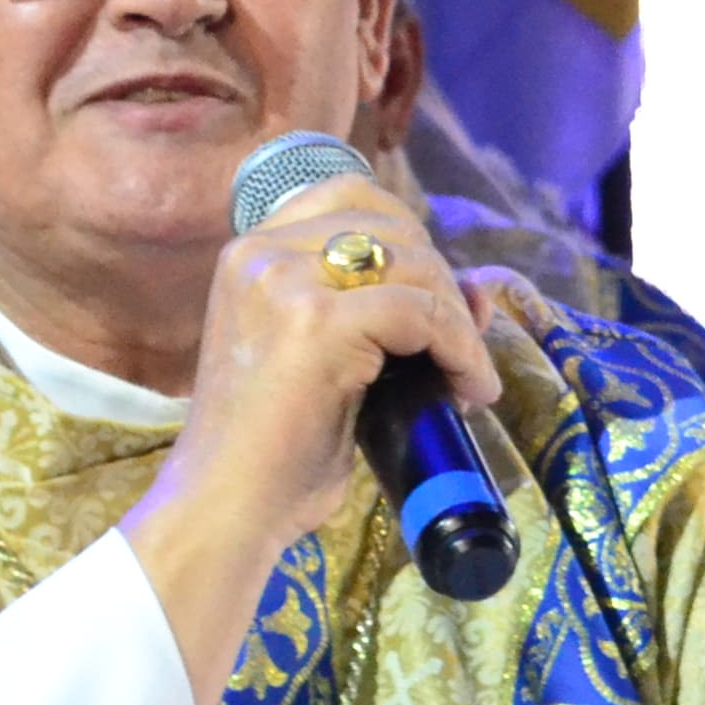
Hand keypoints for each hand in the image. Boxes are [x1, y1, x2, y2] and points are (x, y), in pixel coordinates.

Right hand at [120, 171, 501, 704]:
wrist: (224, 508)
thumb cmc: (274, 450)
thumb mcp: (330, 361)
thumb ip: (385, 314)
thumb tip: (480, 290)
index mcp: (252, 252)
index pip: (354, 196)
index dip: (411, 240)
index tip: (434, 302)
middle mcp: (261, 253)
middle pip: (395, 227)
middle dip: (443, 285)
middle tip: (457, 350)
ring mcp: (285, 283)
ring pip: (415, 265)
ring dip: (458, 322)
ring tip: (465, 378)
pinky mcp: (318, 323)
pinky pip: (422, 314)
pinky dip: (460, 350)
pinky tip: (466, 391)